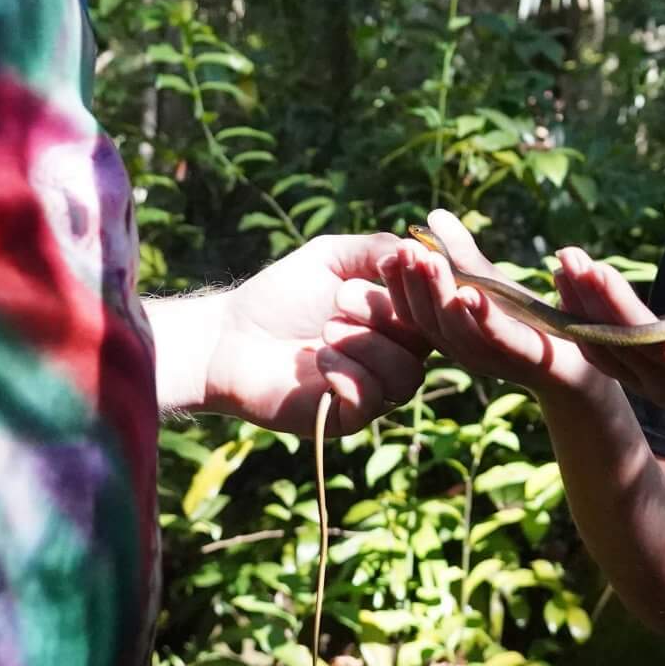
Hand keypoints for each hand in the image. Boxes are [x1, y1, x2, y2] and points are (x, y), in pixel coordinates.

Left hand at [201, 233, 429, 435]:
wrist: (229, 337)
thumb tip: (414, 249)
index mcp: (396, 319)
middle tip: (341, 296)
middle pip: (427, 341)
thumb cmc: (281, 295)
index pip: (435, 307)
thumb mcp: (330, 257)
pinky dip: (352, 375)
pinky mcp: (346, 417)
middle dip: (387, 313)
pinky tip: (320, 357)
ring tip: (326, 330)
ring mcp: (372, 390)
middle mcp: (393, 355)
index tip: (406, 260)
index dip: (427, 284)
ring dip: (369, 346)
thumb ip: (374, 248)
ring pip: (407, 376)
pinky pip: (373, 402)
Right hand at [380, 210, 606, 400]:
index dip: (398, 282)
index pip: (412, 309)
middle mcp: (464, 348)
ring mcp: (492, 356)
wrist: (586, 357)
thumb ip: (462, 255)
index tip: (392, 250)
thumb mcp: (493, 283)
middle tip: (405, 247)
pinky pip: (497, 337)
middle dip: (413, 282)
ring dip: (440, 293)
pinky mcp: (525, 355)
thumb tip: (434, 214)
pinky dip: (482, 315)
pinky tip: (471, 293)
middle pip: (426, 319)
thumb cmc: (532, 321)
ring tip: (431, 260)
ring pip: (455, 329)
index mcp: (450, 331)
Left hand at [578, 226, 664, 439]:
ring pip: (599, 349)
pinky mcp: (637, 387)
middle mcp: (661, 380)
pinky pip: (601, 359)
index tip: (594, 266)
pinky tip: (570, 300)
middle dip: (586, 294)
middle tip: (566, 254)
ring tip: (560, 270)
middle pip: (612, 337)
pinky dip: (582, 329)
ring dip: (576, 310)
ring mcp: (644, 387)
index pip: (644, 331)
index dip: (616, 300)